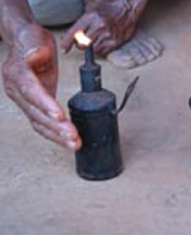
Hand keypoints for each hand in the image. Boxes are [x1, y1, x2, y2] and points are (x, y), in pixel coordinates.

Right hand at [2, 24, 81, 149]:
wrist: (25, 43)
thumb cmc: (31, 40)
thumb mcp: (33, 37)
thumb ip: (34, 46)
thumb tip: (34, 55)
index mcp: (18, 74)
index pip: (32, 92)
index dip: (45, 105)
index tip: (59, 116)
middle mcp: (18, 91)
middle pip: (37, 114)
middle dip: (56, 128)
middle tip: (73, 137)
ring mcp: (25, 101)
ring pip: (40, 123)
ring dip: (57, 136)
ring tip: (75, 144)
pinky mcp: (34, 106)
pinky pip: (42, 123)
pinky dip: (55, 134)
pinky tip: (68, 140)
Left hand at [61, 0, 147, 56]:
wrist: (128, 7)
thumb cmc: (109, 5)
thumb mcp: (91, 5)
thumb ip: (81, 18)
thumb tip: (69, 32)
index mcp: (92, 16)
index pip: (75, 33)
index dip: (67, 42)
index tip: (64, 48)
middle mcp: (100, 27)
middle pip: (82, 45)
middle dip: (80, 44)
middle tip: (82, 41)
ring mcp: (109, 36)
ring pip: (93, 50)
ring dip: (92, 47)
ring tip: (96, 39)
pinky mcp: (116, 43)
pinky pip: (104, 52)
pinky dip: (102, 49)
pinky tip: (104, 41)